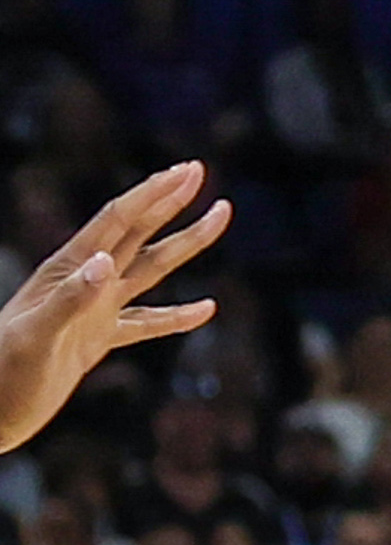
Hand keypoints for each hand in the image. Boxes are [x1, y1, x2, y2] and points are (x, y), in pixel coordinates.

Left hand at [0, 163, 225, 453]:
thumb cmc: (3, 373)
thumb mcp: (36, 337)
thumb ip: (71, 299)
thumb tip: (109, 262)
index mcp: (71, 272)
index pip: (119, 222)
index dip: (155, 195)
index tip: (189, 172)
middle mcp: (85, 283)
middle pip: (137, 233)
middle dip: (169, 202)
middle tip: (199, 171)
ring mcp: (93, 311)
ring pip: (149, 269)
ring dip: (182, 245)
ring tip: (215, 221)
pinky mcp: (95, 340)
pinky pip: (147, 323)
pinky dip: (178, 316)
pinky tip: (204, 310)